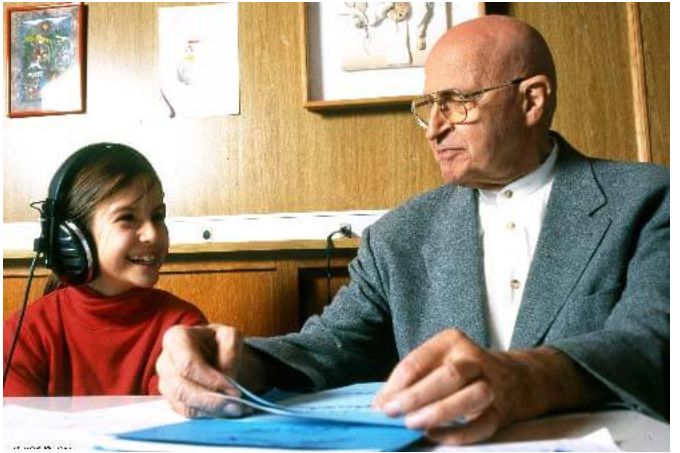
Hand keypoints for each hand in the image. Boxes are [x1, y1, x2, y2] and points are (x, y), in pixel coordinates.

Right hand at [156, 323, 243, 417]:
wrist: (213, 351)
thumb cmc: (218, 341)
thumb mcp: (230, 336)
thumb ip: (230, 353)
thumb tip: (228, 378)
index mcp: (176, 338)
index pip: (188, 364)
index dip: (211, 380)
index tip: (234, 389)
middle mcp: (165, 361)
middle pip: (182, 389)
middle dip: (211, 400)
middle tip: (236, 405)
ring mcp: (165, 383)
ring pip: (184, 404)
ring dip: (211, 410)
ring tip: (234, 409)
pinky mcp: (171, 399)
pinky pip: (186, 413)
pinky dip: (207, 414)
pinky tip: (224, 410)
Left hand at [373, 329, 544, 444]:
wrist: (513, 378)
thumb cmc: (459, 370)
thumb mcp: (435, 362)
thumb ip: (409, 380)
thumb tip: (380, 404)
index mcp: (451, 341)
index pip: (418, 361)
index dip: (396, 384)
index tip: (380, 404)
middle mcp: (474, 359)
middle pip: (448, 375)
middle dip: (416, 396)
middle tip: (392, 413)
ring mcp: (492, 384)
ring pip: (471, 396)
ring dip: (439, 412)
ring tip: (412, 424)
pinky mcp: (501, 411)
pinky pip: (482, 425)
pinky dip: (457, 433)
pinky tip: (434, 436)